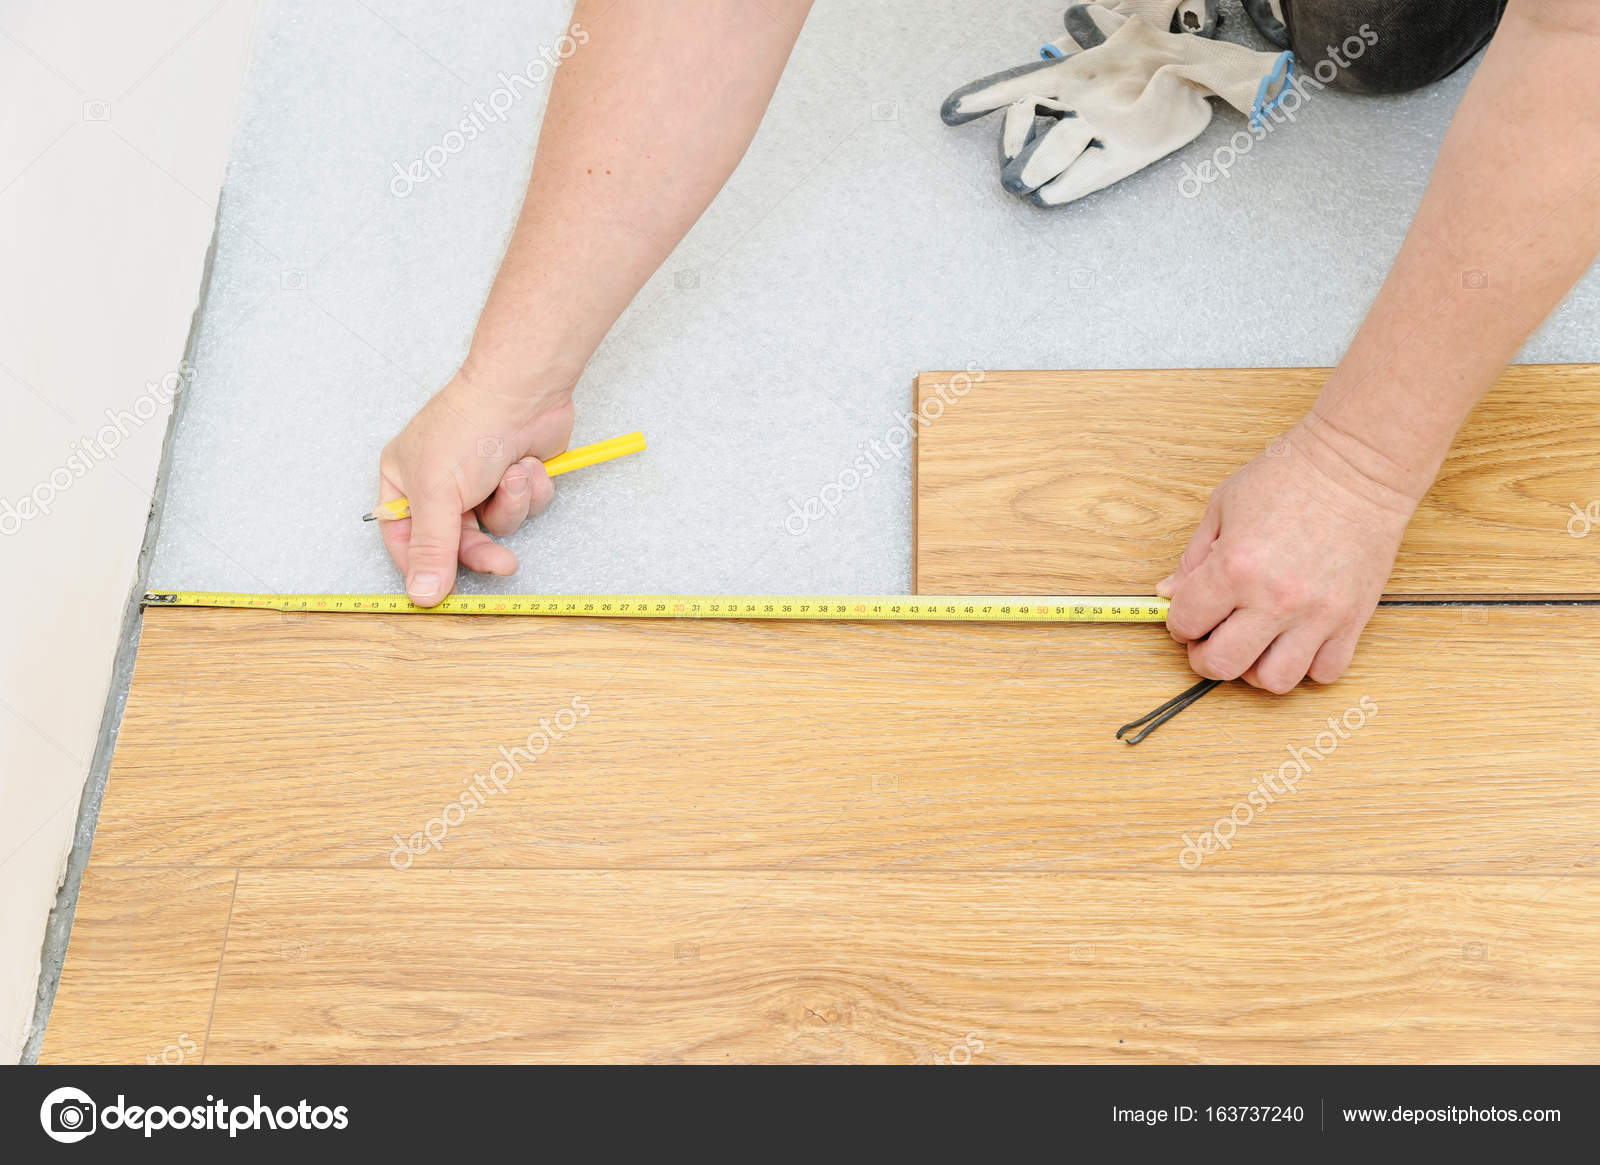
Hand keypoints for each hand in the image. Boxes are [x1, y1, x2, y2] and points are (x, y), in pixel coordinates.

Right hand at [378, 370, 573, 604]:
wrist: (524, 391)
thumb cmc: (468, 428)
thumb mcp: (437, 494)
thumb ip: (431, 548)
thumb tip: (421, 595)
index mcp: (404, 480)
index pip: (403, 538)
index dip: (423, 566)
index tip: (443, 592)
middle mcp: (440, 483)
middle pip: (457, 540)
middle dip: (484, 547)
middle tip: (503, 563)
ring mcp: (480, 479)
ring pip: (496, 524)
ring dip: (510, 504)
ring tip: (513, 474)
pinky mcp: (516, 476)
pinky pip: (525, 506)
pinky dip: (531, 490)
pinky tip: (529, 463)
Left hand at [1156, 420, 1420, 691]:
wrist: (1358, 465)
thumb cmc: (1291, 476)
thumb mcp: (1223, 506)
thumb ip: (1194, 557)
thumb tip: (1170, 593)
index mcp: (1234, 567)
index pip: (1185, 623)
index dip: (1178, 623)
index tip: (1187, 616)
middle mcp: (1274, 599)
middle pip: (1223, 665)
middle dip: (1205, 657)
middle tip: (1210, 640)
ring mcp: (1317, 614)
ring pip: (1274, 680)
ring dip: (1255, 668)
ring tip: (1255, 643)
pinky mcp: (1353, 618)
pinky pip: (1325, 672)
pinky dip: (1306, 664)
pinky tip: (1297, 639)